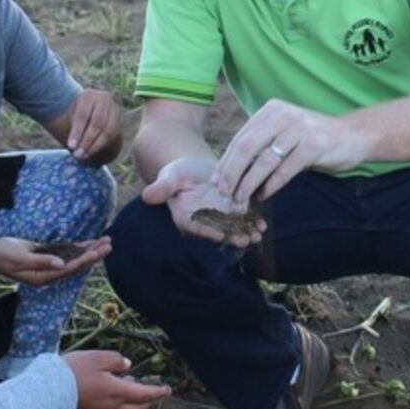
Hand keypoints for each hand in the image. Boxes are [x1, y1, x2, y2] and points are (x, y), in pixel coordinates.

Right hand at [0, 236, 110, 285]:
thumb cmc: (3, 256)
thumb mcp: (20, 258)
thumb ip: (40, 261)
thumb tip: (60, 264)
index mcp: (43, 278)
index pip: (68, 269)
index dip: (83, 261)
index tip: (96, 252)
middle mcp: (50, 273)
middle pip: (76, 264)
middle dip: (93, 255)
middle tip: (109, 245)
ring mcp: (50, 265)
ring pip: (75, 258)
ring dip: (91, 249)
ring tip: (107, 241)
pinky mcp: (50, 256)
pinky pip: (68, 252)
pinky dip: (81, 247)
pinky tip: (93, 242)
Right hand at [64, 350, 170, 408]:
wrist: (48, 390)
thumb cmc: (74, 371)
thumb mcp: (98, 358)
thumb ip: (116, 360)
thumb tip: (127, 365)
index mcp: (117, 392)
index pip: (144, 395)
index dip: (157, 392)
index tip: (167, 390)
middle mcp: (112, 405)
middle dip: (148, 402)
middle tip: (155, 392)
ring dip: (134, 401)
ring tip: (135, 385)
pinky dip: (121, 400)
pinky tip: (116, 386)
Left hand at [67, 89, 121, 161]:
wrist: (92, 111)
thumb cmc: (77, 116)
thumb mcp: (71, 116)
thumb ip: (72, 127)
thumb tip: (73, 146)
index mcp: (88, 95)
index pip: (83, 114)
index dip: (77, 131)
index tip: (70, 146)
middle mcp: (104, 99)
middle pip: (97, 123)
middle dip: (87, 141)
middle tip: (77, 154)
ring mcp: (115, 108)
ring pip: (107, 130)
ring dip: (95, 146)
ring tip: (84, 156)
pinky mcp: (120, 119)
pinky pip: (113, 135)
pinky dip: (102, 145)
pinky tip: (92, 152)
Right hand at [142, 157, 263, 247]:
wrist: (194, 168)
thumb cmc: (178, 173)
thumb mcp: (169, 177)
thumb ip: (162, 188)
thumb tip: (146, 195)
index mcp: (186, 217)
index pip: (196, 226)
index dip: (208, 231)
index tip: (220, 235)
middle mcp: (204, 221)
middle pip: (218, 231)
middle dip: (232, 235)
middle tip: (245, 240)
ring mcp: (219, 216)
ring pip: (233, 227)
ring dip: (245, 231)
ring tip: (258, 234)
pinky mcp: (231, 208)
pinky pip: (243, 216)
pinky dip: (252, 220)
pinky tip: (263, 223)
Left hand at [213, 99, 368, 202]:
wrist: (354, 136)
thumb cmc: (314, 138)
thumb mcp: (285, 134)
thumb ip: (262, 144)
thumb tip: (231, 170)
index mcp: (272, 110)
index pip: (241, 138)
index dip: (226, 162)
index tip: (217, 182)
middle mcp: (284, 115)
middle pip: (247, 148)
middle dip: (232, 174)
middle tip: (224, 194)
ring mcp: (300, 128)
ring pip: (264, 160)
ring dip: (249, 184)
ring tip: (242, 199)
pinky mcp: (315, 144)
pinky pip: (285, 169)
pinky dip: (272, 185)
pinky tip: (264, 196)